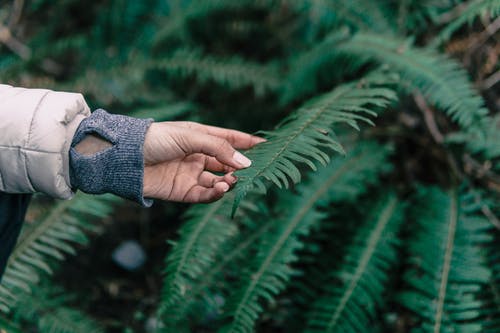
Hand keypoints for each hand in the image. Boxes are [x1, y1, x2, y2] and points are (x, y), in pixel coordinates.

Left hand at [142, 121, 264, 202]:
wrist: (125, 158)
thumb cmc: (155, 138)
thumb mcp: (190, 136)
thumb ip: (219, 148)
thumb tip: (245, 163)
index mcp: (199, 137)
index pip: (229, 139)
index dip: (246, 142)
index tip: (267, 145)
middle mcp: (198, 156)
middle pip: (226, 163)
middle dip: (240, 167)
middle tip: (252, 171)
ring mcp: (191, 174)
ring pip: (219, 181)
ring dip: (228, 181)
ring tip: (231, 180)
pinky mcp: (183, 192)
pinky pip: (206, 195)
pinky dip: (216, 194)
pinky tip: (222, 189)